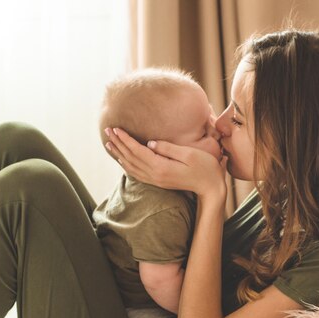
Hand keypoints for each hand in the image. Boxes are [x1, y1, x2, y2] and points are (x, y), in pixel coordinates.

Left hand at [105, 128, 227, 199]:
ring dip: (119, 154)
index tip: (115, 128)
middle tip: (107, 130)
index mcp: (161, 167)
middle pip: (131, 158)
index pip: (137, 150)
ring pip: (131, 167)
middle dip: (118, 143)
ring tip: (109, 143)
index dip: (125, 139)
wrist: (211, 188)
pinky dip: (127, 165)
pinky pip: (137, 174)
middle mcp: (155, 175)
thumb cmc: (205, 167)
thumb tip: (150, 143)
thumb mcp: (189, 154)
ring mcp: (156, 180)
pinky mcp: (159, 182)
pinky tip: (122, 160)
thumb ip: (168, 148)